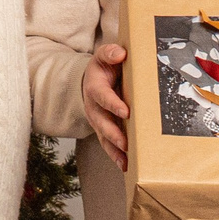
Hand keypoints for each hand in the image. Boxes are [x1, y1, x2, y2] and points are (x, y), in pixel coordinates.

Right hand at [82, 42, 130, 169]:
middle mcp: (93, 106)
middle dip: (113, 133)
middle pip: (101, 122)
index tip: (126, 112)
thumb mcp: (105, 55)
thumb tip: (120, 53)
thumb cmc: (105, 66)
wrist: (95, 77)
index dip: (112, 104)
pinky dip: (115, 156)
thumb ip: (110, 53)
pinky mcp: (103, 129)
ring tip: (125, 160)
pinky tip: (125, 166)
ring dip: (114, 149)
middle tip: (126, 143)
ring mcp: (97, 120)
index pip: (102, 96)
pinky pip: (107, 145)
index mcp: (95, 86)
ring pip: (103, 137)